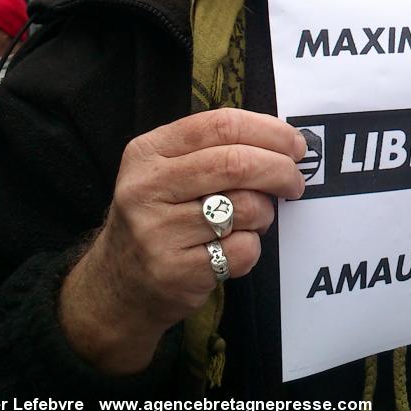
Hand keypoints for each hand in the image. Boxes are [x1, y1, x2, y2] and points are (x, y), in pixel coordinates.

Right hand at [59, 109, 306, 374]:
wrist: (116, 286)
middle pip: (237, 163)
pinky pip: (242, 249)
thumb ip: (215, 150)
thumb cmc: (159, 218)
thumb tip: (285, 141)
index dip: (269, 131)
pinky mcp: (175, 271)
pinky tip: (233, 249)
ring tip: (253, 220)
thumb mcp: (167, 172)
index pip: (220, 124)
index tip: (295, 145)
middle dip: (280, 169)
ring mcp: (157, 232)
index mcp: (148, 152)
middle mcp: (146, 188)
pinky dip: (252, 247)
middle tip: (295, 181)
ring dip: (265, 213)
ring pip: (245, 207)